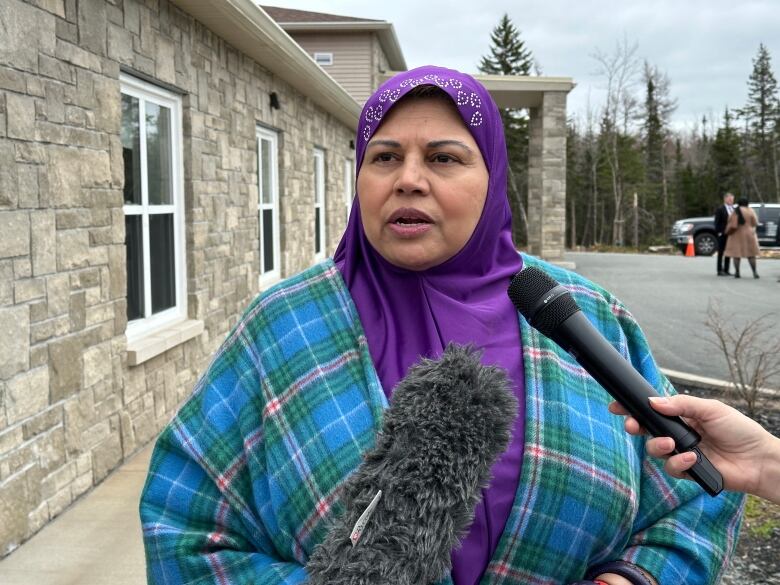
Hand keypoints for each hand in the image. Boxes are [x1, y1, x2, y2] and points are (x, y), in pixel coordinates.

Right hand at [609, 395, 779, 502]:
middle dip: (635, 427)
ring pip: (655, 450)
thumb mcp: (711, 409)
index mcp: (683, 416)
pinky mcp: (688, 472)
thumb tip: (653, 402)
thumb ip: (681, 405)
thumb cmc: (739, 430)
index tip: (617, 407)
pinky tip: (692, 458)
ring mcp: (682, 453)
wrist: (759, 460)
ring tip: (673, 444)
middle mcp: (679, 435)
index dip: (634, 409)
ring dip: (658, 446)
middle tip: (632, 426)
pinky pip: (671, 468)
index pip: (653, 411)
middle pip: (647, 431)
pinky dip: (678, 463)